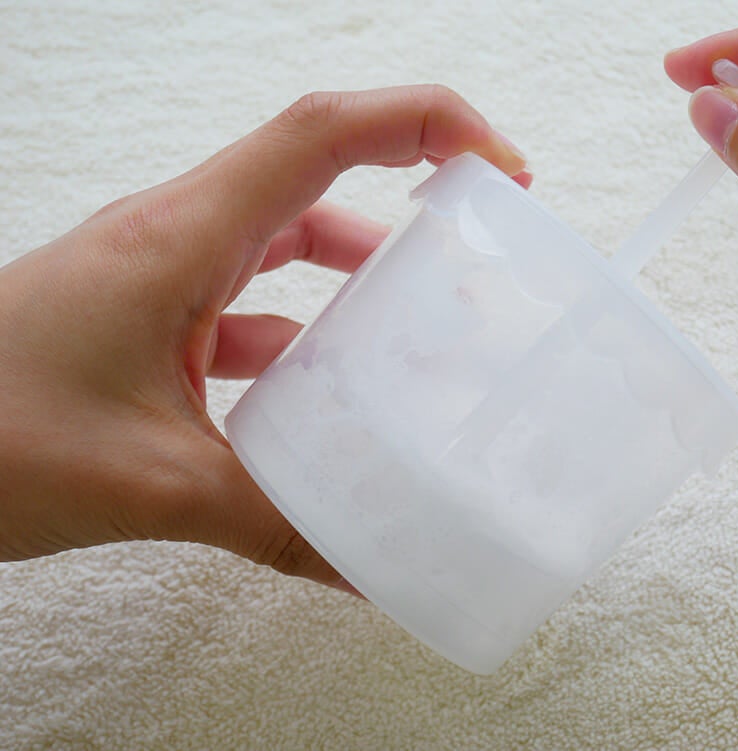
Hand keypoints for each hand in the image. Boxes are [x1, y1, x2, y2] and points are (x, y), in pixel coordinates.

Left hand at [0, 85, 528, 587]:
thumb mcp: (147, 481)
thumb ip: (273, 523)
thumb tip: (374, 569)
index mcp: (182, 237)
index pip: (324, 133)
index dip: (427, 126)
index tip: (500, 167)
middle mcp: (177, 235)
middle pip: (319, 169)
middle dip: (414, 186)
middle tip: (483, 233)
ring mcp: (162, 274)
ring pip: (286, 238)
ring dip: (359, 266)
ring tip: (424, 317)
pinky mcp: (151, 318)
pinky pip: (250, 303)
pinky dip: (303, 335)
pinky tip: (330, 392)